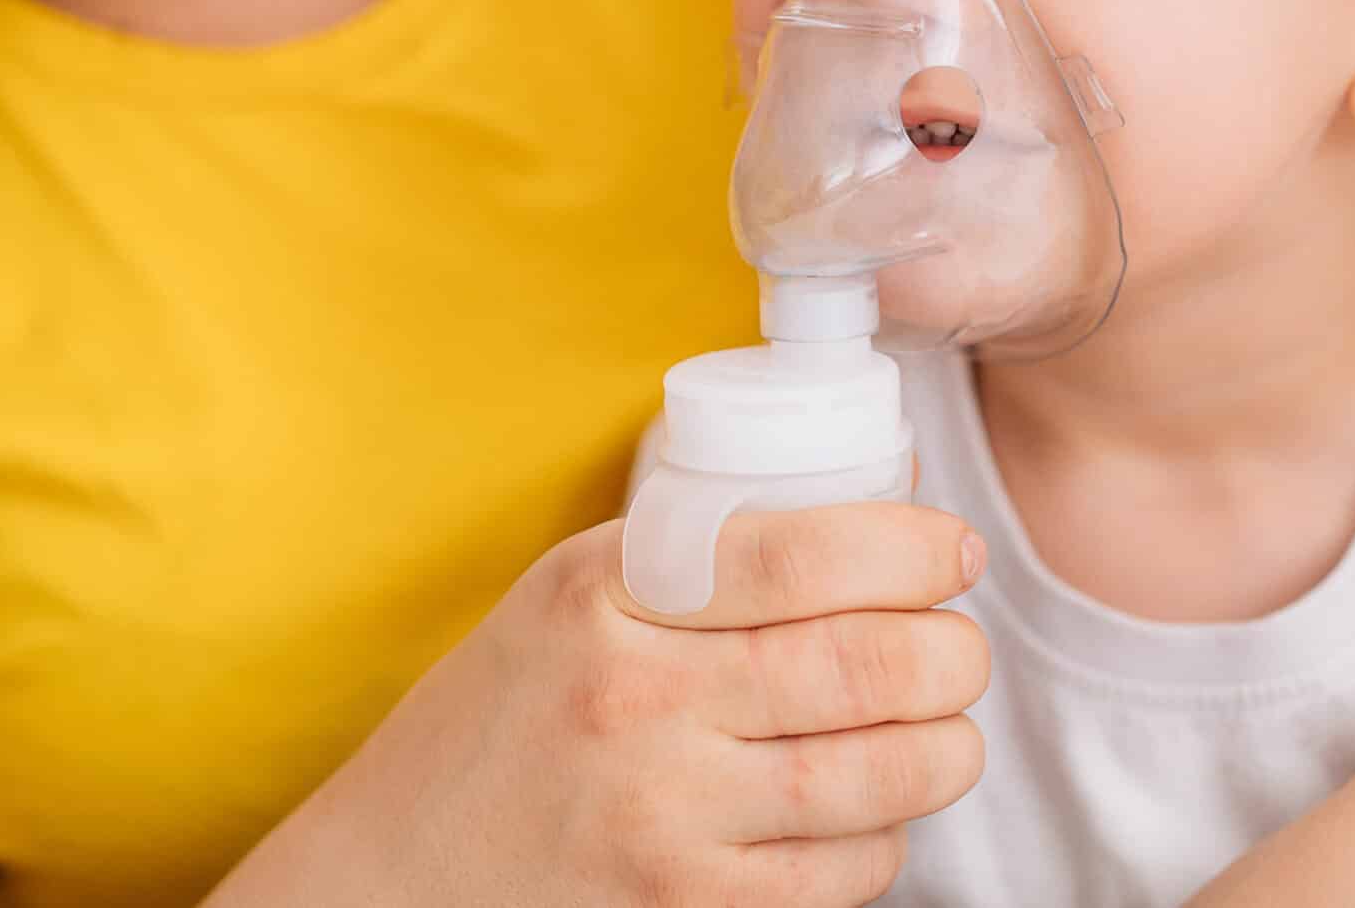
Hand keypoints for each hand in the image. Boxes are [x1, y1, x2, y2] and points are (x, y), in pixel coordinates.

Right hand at [224, 503, 989, 907]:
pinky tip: (877, 807)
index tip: (950, 548)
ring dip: (944, 748)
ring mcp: (662, 818)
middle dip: (951, 653)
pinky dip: (886, 837)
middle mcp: (636, 703)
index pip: (800, 552)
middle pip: (861, 666)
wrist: (395, 876)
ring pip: (873, 778)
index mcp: (605, 597)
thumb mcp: (568, 598)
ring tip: (947, 725)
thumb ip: (698, 551)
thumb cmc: (498, 720)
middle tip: (960, 644)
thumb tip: (877, 485)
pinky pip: (840, 874)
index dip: (909, 546)